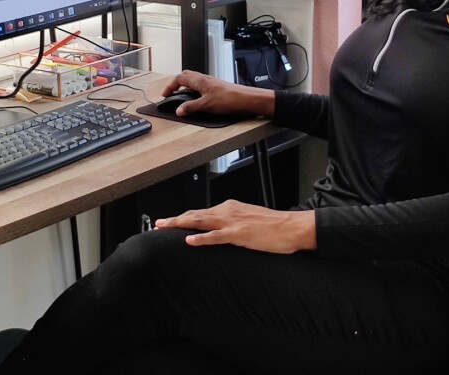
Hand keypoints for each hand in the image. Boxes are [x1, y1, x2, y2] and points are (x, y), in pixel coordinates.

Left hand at [154, 200, 315, 253]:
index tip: (170, 222)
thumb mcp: (248, 220)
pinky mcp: (238, 234)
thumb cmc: (273, 226)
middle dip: (175, 220)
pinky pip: (216, 236)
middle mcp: (227, 211)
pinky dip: (201, 238)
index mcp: (229, 208)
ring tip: (164, 227)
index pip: (200, 212)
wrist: (290, 227)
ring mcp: (232, 222)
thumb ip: (232, 223)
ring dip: (180, 224)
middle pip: (195, 214)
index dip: (183, 217)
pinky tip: (189, 240)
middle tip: (158, 224)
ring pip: (200, 221)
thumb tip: (220, 230)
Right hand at [161, 70, 275, 117]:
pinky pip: (201, 85)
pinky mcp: (216, 87)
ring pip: (194, 80)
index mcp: (199, 81)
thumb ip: (190, 107)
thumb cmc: (229, 99)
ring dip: (185, 86)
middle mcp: (204, 79)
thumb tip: (178, 110)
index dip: (170, 86)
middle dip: (176, 83)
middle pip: (186, 76)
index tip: (165, 94)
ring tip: (182, 97)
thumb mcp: (206, 105)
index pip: (179, 78)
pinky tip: (197, 99)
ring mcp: (211, 82)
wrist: (245, 99)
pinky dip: (194, 90)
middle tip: (171, 93)